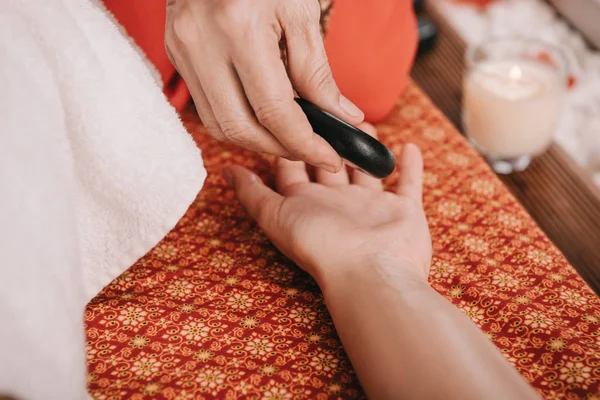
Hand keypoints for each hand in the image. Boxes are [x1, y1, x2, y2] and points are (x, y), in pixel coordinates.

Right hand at [166, 0, 363, 171]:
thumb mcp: (300, 12)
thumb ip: (317, 72)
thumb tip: (341, 117)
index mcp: (239, 28)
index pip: (274, 110)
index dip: (305, 143)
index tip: (330, 157)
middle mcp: (202, 43)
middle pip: (240, 128)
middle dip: (280, 149)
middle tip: (312, 150)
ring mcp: (182, 49)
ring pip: (217, 125)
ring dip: (256, 140)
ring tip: (288, 136)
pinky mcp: (176, 54)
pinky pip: (206, 106)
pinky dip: (237, 120)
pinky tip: (260, 116)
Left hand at [224, 124, 430, 285]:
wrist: (370, 272)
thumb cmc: (321, 245)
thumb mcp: (275, 215)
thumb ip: (252, 193)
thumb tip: (226, 169)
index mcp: (308, 203)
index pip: (294, 167)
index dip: (290, 143)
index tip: (288, 114)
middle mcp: (339, 203)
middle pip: (331, 164)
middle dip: (329, 140)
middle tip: (328, 112)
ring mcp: (373, 208)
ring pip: (368, 170)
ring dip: (365, 148)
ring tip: (364, 125)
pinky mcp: (405, 211)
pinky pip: (409, 184)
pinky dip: (410, 166)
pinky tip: (408, 147)